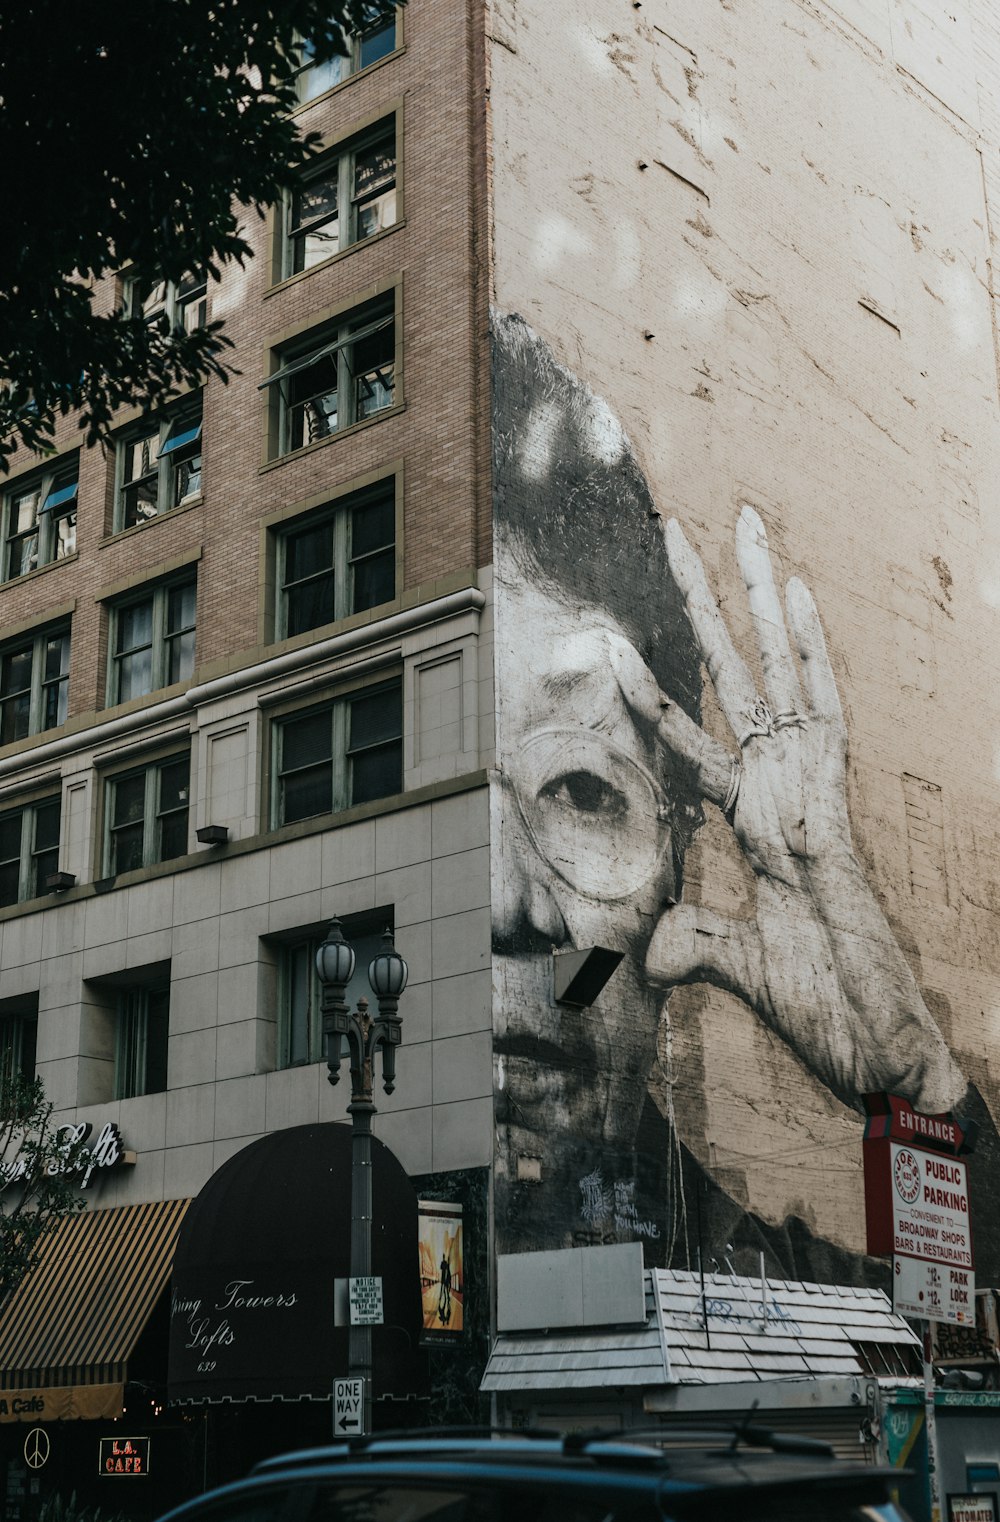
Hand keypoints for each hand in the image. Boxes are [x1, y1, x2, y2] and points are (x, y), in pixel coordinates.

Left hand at [614, 504, 964, 1113]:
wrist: (883, 1052)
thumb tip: (647, 950)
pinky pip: (822, 714)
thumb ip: (694, 945)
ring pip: (779, 673)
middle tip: (678, 525)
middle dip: (709, 602)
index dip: (656, 688)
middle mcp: (784, 789)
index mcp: (757, 819)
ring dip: (759, 598)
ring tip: (744, 524)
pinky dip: (810, 653)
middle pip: (738, 677)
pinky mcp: (836, 807)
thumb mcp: (736, 970)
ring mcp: (812, 791)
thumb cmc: (826, 1008)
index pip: (693, 737)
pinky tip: (797, 593)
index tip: (615, 641)